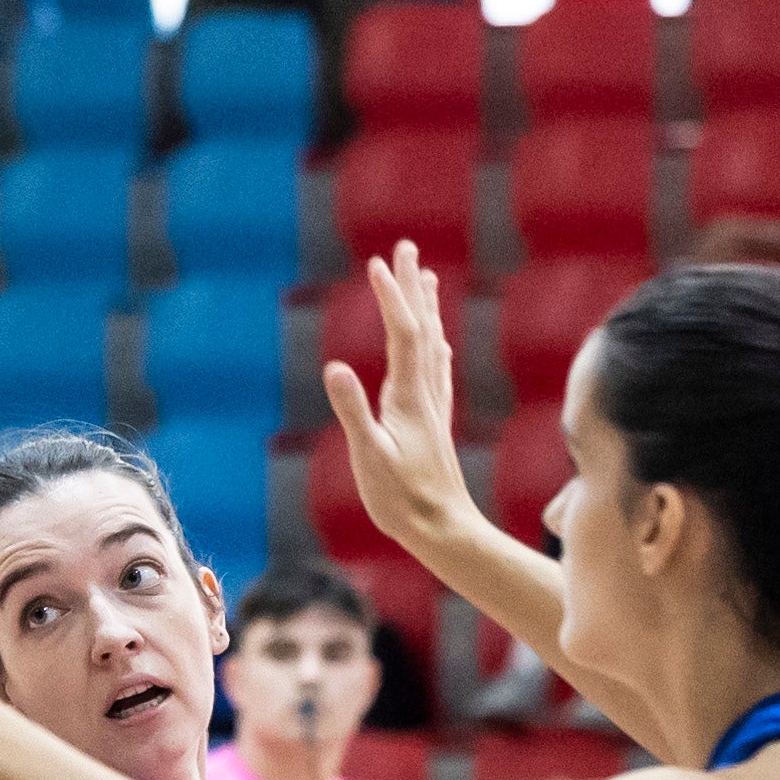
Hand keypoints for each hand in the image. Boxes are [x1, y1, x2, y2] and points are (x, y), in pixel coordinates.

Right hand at [315, 245, 489, 565]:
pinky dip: (435, 346)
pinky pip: (437, 371)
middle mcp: (425, 395)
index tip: (377, 263)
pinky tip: (439, 345)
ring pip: (432, 345)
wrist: (444, 531)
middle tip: (406, 248)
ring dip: (426, 309)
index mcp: (407, 398)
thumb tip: (334, 367)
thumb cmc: (401, 501)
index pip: (401, 334)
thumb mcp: (368, 458)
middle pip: (421, 329)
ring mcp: (433, 408)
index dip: (390, 297)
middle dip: (411, 287)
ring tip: (425, 278)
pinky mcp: (435, 425)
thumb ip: (353, 412)